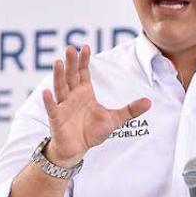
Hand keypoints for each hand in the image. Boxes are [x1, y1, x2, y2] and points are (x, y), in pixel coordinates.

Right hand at [41, 44, 151, 164]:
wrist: (77, 149)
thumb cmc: (92, 132)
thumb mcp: (114, 120)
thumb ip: (130, 110)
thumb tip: (149, 102)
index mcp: (84, 93)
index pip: (83, 73)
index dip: (84, 61)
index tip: (85, 47)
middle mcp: (72, 96)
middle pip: (71, 76)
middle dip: (71, 63)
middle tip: (70, 48)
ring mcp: (63, 106)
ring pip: (60, 88)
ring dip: (58, 76)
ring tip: (58, 62)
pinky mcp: (56, 118)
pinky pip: (52, 108)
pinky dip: (48, 100)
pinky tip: (46, 92)